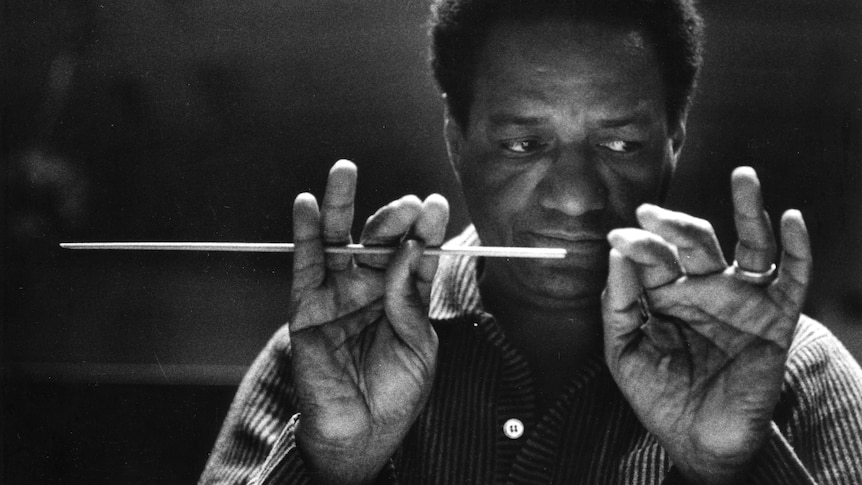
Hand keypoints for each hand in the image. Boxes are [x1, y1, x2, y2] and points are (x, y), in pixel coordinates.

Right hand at [289, 160, 448, 483]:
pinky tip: (307, 204)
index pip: (415, 253)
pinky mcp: (307, 308)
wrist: (362, 433)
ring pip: (339, 241)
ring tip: (344, 170)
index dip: (425, 230)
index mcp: (403, 296)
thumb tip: (409, 250)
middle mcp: (371, 288)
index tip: (436, 206)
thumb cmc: (397, 392)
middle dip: (393, 218)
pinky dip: (305, 234)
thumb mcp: (419, 345)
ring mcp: (338, 295)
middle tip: (407, 203)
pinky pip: (305, 265)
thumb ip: (411, 299)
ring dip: (341, 205)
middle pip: (379, 240)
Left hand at [602, 167, 811, 483]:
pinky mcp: (774, 319)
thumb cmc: (657, 394)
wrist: (696, 439)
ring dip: (749, 209)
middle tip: (648, 212)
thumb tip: (617, 253)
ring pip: (749, 245)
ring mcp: (741, 300)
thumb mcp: (623, 350)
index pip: (653, 255)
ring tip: (743, 175)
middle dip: (674, 223)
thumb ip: (616, 304)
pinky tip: (790, 220)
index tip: (617, 237)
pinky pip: (790, 279)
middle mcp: (704, 288)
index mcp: (666, 293)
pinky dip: (796, 249)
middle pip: (695, 241)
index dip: (638, 243)